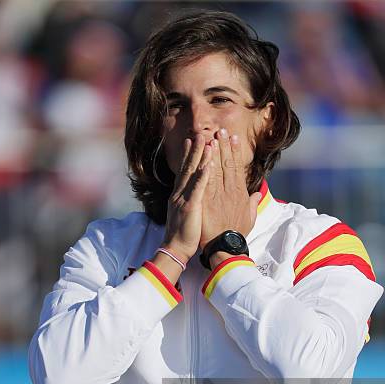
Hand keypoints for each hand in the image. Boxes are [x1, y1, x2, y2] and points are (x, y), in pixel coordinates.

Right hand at [163, 134, 211, 262]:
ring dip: (199, 157)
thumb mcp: (187, 214)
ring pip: (192, 174)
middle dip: (194, 150)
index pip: (186, 171)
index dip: (190, 156)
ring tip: (206, 141)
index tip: (194, 141)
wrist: (176, 248)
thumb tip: (194, 196)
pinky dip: (202, 175)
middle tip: (200, 133)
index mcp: (180, 195)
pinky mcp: (190, 207)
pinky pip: (197, 189)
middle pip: (188, 167)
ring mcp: (184, 199)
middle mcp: (180, 193)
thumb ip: (190, 202)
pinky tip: (208, 164)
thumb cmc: (185, 234)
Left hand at [200, 128, 259, 250]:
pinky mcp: (207, 201)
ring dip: (214, 152)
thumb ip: (253, 203)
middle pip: (227, 164)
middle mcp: (230, 191)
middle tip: (221, 130)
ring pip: (216, 169)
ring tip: (211, 137)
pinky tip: (202, 156)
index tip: (233, 138)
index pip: (237, 168)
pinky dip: (204, 167)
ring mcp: (218, 195)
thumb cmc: (236, 234)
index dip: (234, 152)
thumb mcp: (249, 218)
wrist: (225, 247)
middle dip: (224, 146)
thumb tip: (258, 193)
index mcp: (239, 193)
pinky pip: (205, 180)